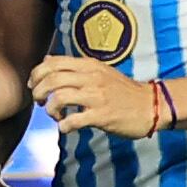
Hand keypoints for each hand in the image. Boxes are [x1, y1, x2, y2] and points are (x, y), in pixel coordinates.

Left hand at [29, 53, 165, 137]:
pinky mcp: (103, 116)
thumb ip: (73, 66)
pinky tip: (65, 127)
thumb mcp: (99, 70)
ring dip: (50, 109)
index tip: (33, 85)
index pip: (52, 63)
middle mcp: (91, 78)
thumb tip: (47, 60)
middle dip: (39, 92)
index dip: (36, 74)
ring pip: (60, 98)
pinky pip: (74, 120)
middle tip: (41, 102)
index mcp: (89, 65)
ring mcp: (97, 97)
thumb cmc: (123, 90)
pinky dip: (63, 125)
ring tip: (55, 115)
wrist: (153, 105)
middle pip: (52, 80)